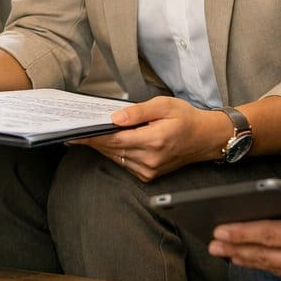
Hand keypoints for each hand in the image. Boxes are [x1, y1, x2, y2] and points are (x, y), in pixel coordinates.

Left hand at [79, 95, 221, 181]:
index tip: (76, 132)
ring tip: (87, 135)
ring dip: (102, 147)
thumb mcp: (163, 105)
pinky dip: (114, 153)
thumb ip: (137, 111)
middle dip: (93, 141)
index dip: (93, 136)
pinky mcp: (149, 175)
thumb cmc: (186, 119)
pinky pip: (124, 164)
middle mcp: (150, 159)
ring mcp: (149, 170)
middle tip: (75, 132)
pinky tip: (107, 143)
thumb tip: (115, 118)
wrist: (205, 138)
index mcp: (153, 141)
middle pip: (112, 150)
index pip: (114, 139)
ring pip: (116, 158)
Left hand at [209, 177, 280, 280]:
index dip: (242, 233)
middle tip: (212, 245)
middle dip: (237, 250)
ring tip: (227, 253)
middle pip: (267, 256)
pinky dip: (270, 267)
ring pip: (276, 268)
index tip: (218, 231)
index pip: (270, 236)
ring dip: (249, 260)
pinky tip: (256, 260)